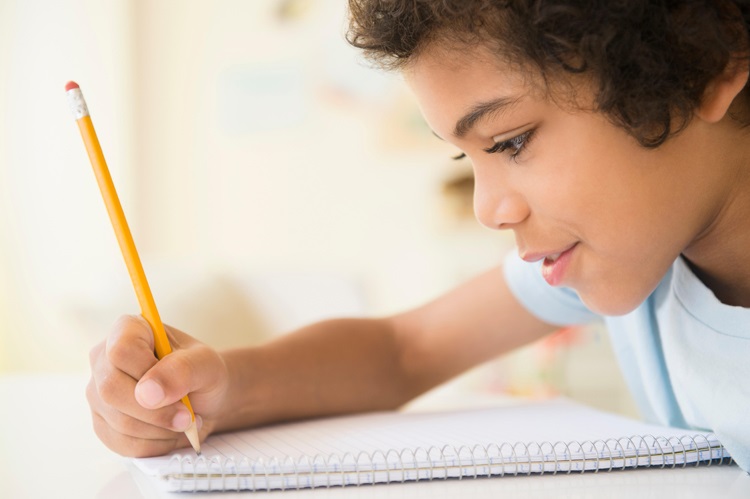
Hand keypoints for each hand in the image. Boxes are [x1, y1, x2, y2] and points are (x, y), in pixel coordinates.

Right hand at [87, 315, 229, 456]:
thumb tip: (147, 393)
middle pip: (111, 389)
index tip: (176, 389)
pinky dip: (154, 444)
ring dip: (160, 429)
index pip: (121, 350)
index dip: (146, 373)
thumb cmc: (202, 372)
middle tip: (188, 417)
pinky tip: (170, 432)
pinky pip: (122, 443)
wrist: (203, 399)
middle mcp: (104, 359)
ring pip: (118, 421)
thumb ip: (182, 370)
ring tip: (185, 420)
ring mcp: (98, 393)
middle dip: (156, 411)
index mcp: (128, 330)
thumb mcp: (205, 363)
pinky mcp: (103, 424)